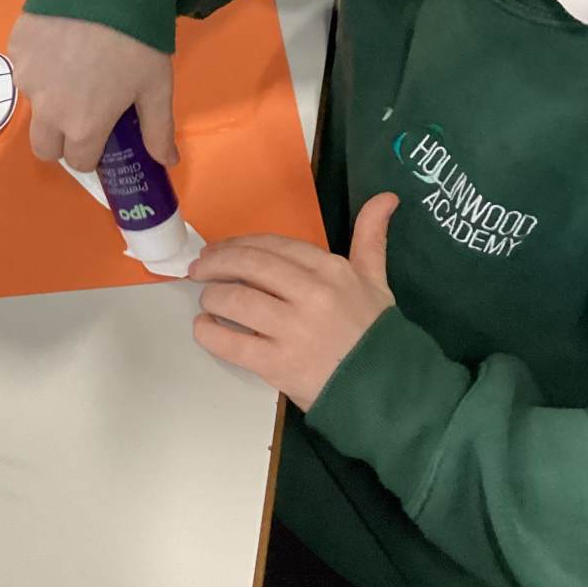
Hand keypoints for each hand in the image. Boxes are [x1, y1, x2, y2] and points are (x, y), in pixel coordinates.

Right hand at [7, 12, 176, 171]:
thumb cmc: (138, 39)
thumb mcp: (156, 86)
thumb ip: (158, 129)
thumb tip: (167, 161)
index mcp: (83, 126)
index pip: (79, 162)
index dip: (93, 152)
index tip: (104, 133)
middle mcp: (48, 109)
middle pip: (44, 146)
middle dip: (61, 139)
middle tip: (82, 112)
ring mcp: (27, 76)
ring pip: (34, 103)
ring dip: (50, 97)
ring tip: (76, 64)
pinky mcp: (15, 47)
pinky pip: (25, 66)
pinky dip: (41, 62)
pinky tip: (62, 40)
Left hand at [189, 194, 398, 411]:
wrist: (389, 390)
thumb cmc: (376, 335)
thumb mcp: (377, 281)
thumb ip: (371, 238)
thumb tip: (387, 196)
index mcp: (331, 270)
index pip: (272, 246)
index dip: (239, 245)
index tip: (220, 250)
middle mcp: (311, 294)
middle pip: (248, 266)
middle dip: (215, 263)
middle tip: (198, 269)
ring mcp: (293, 330)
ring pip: (235, 300)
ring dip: (211, 296)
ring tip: (207, 301)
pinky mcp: (278, 364)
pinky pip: (231, 343)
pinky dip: (209, 332)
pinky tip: (205, 327)